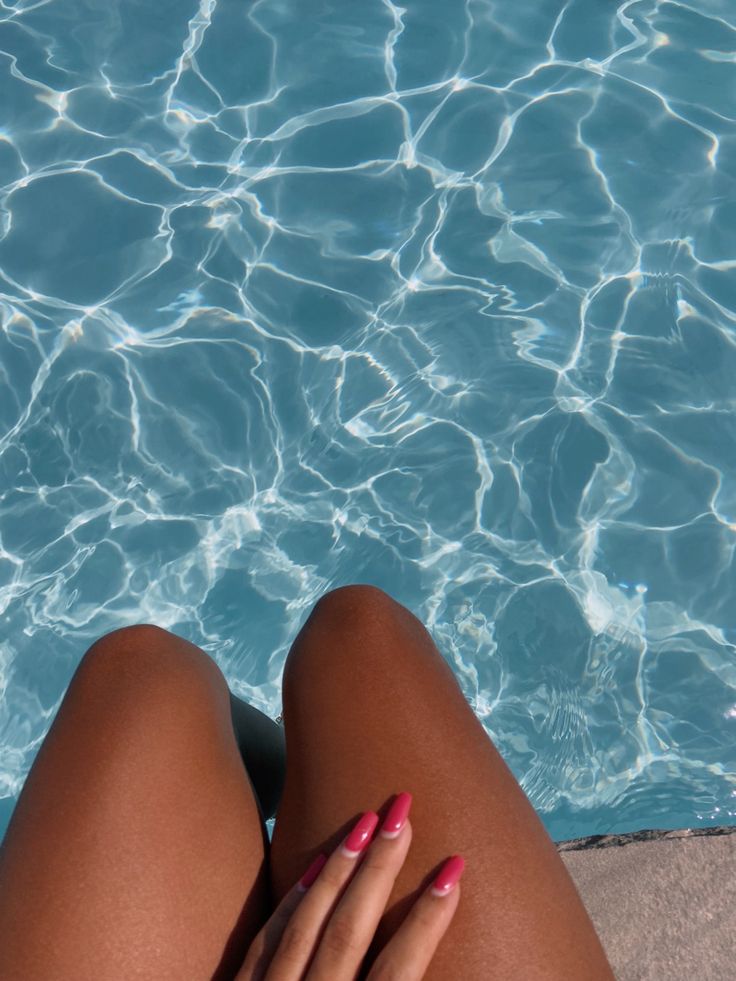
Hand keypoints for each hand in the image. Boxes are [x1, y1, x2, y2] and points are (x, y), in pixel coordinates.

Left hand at [235, 791, 464, 979]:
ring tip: (367, 819)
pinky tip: (314, 866)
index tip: (455, 869)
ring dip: (339, 869)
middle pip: (349, 931)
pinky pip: (264, 941)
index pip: (398, 971)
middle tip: (403, 810)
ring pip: (305, 924)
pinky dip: (292, 902)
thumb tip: (434, 948)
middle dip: (379, 868)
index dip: (428, 921)